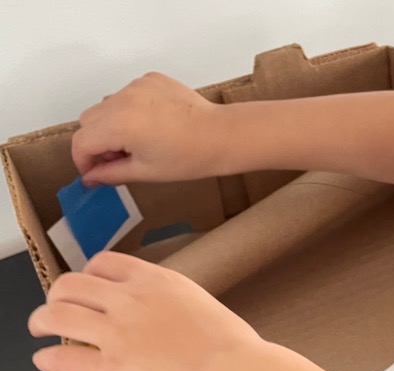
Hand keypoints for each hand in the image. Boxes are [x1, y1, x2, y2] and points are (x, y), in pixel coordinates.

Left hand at [28, 251, 262, 370]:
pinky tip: (47, 362)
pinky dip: (48, 360)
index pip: (104, 264)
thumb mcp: (203, 306)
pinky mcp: (110, 368)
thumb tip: (168, 322)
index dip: (89, 276)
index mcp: (156, 281)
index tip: (89, 291)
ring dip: (42, 322)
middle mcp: (129, 300)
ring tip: (40, 330)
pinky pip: (62, 359)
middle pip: (70, 285)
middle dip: (57, 297)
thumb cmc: (234, 349)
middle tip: (56, 311)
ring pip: (55, 316)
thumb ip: (175, 307)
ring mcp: (116, 333)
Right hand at [73, 72, 225, 185]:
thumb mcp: (146, 171)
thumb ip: (111, 173)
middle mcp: (121, 99)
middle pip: (88, 120)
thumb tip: (89, 178)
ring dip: (111, 123)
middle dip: (97, 141)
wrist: (222, 136)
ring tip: (139, 141)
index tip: (94, 173)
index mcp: (118, 125)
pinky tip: (154, 123)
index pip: (81, 141)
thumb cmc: (188, 159)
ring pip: (106, 105)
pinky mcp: (150, 79)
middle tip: (121, 158)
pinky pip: (127, 94)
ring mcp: (136, 85)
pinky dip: (130, 109)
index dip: (83, 161)